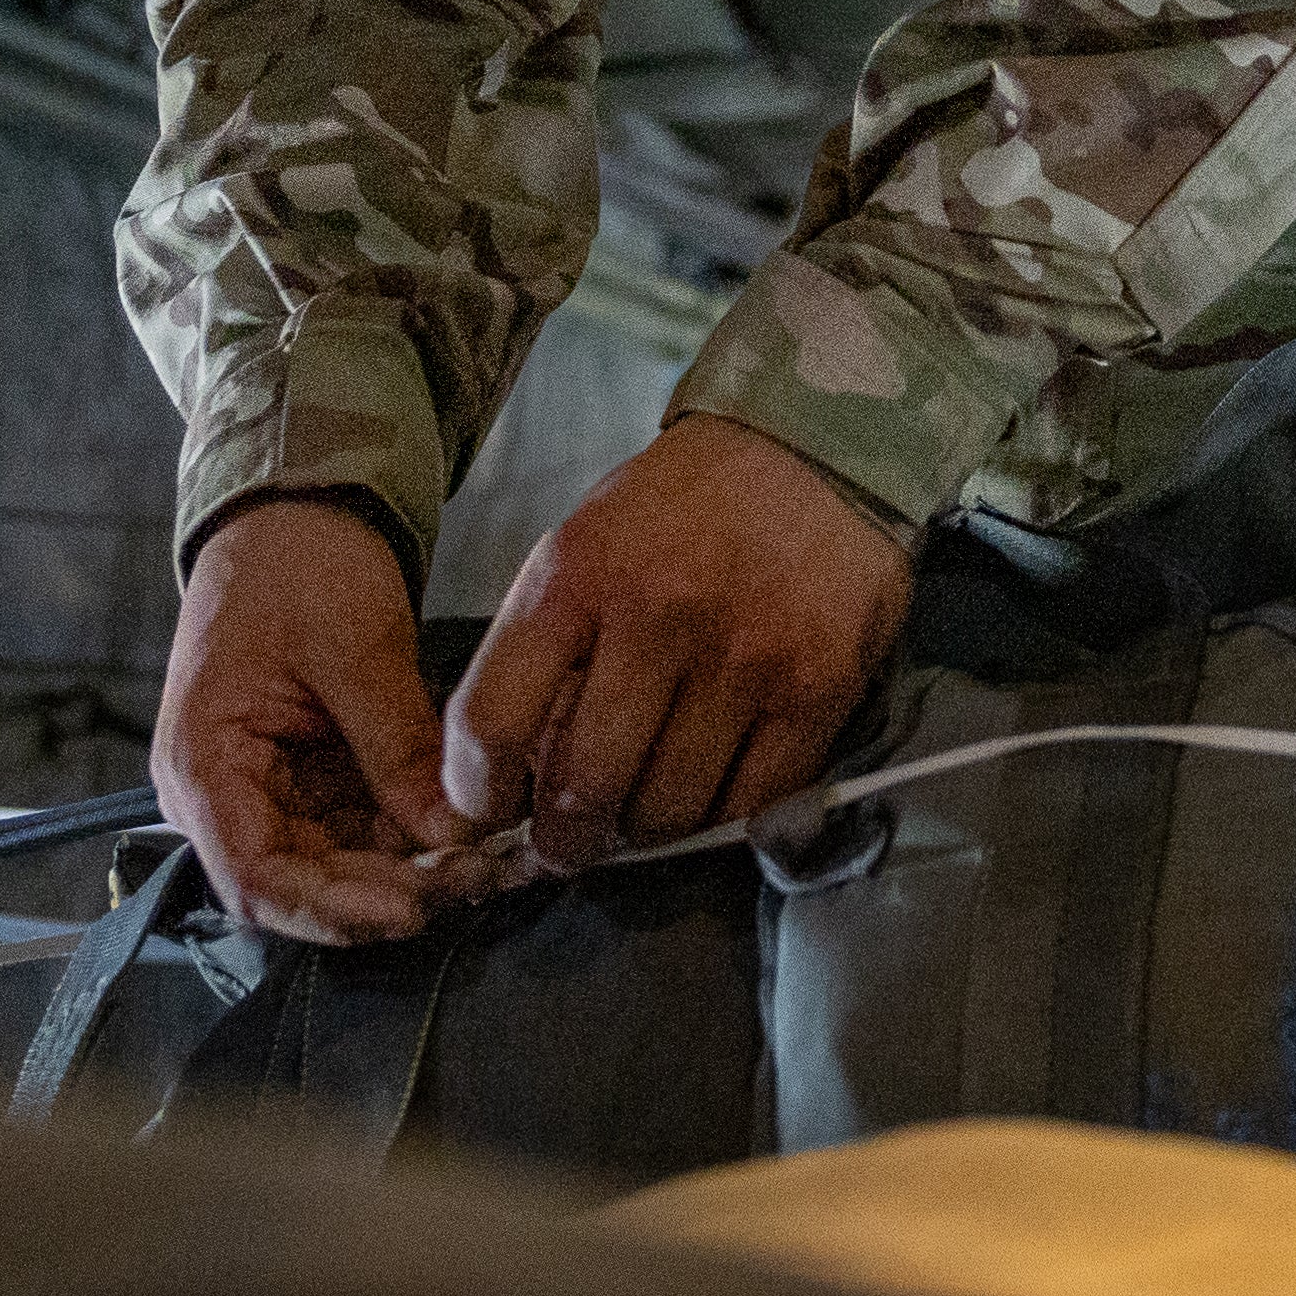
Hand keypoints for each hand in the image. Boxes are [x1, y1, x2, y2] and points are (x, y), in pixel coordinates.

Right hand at [152, 492, 476, 944]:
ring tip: (485, 863)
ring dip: (408, 874)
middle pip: (302, 885)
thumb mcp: (353, 646)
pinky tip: (468, 840)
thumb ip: (397, 745)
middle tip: (473, 882)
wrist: (294, 518)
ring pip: (340, 869)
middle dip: (387, 893)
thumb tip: (451, 834)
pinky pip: (362, 833)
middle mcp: (227, 798)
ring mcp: (272, 793)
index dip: (332, 908)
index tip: (409, 908)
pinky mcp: (314, 783)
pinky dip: (412, 843)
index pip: (255, 881)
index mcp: (202, 766)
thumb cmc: (295, 564)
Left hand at [442, 412, 911, 870]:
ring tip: (645, 808)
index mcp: (576, 574)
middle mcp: (657, 616)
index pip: (493, 720)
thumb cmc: (678, 509)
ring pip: (667, 810)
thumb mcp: (583, 547)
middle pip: (585, 785)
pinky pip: (750, 805)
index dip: (476, 793)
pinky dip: (722, 818)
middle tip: (569, 845)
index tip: (487, 815)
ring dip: (646, 828)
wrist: (810, 450)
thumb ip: (543, 651)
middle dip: (566, 839)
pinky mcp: (818, 690)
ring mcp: (744, 658)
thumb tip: (513, 779)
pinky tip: (711, 793)